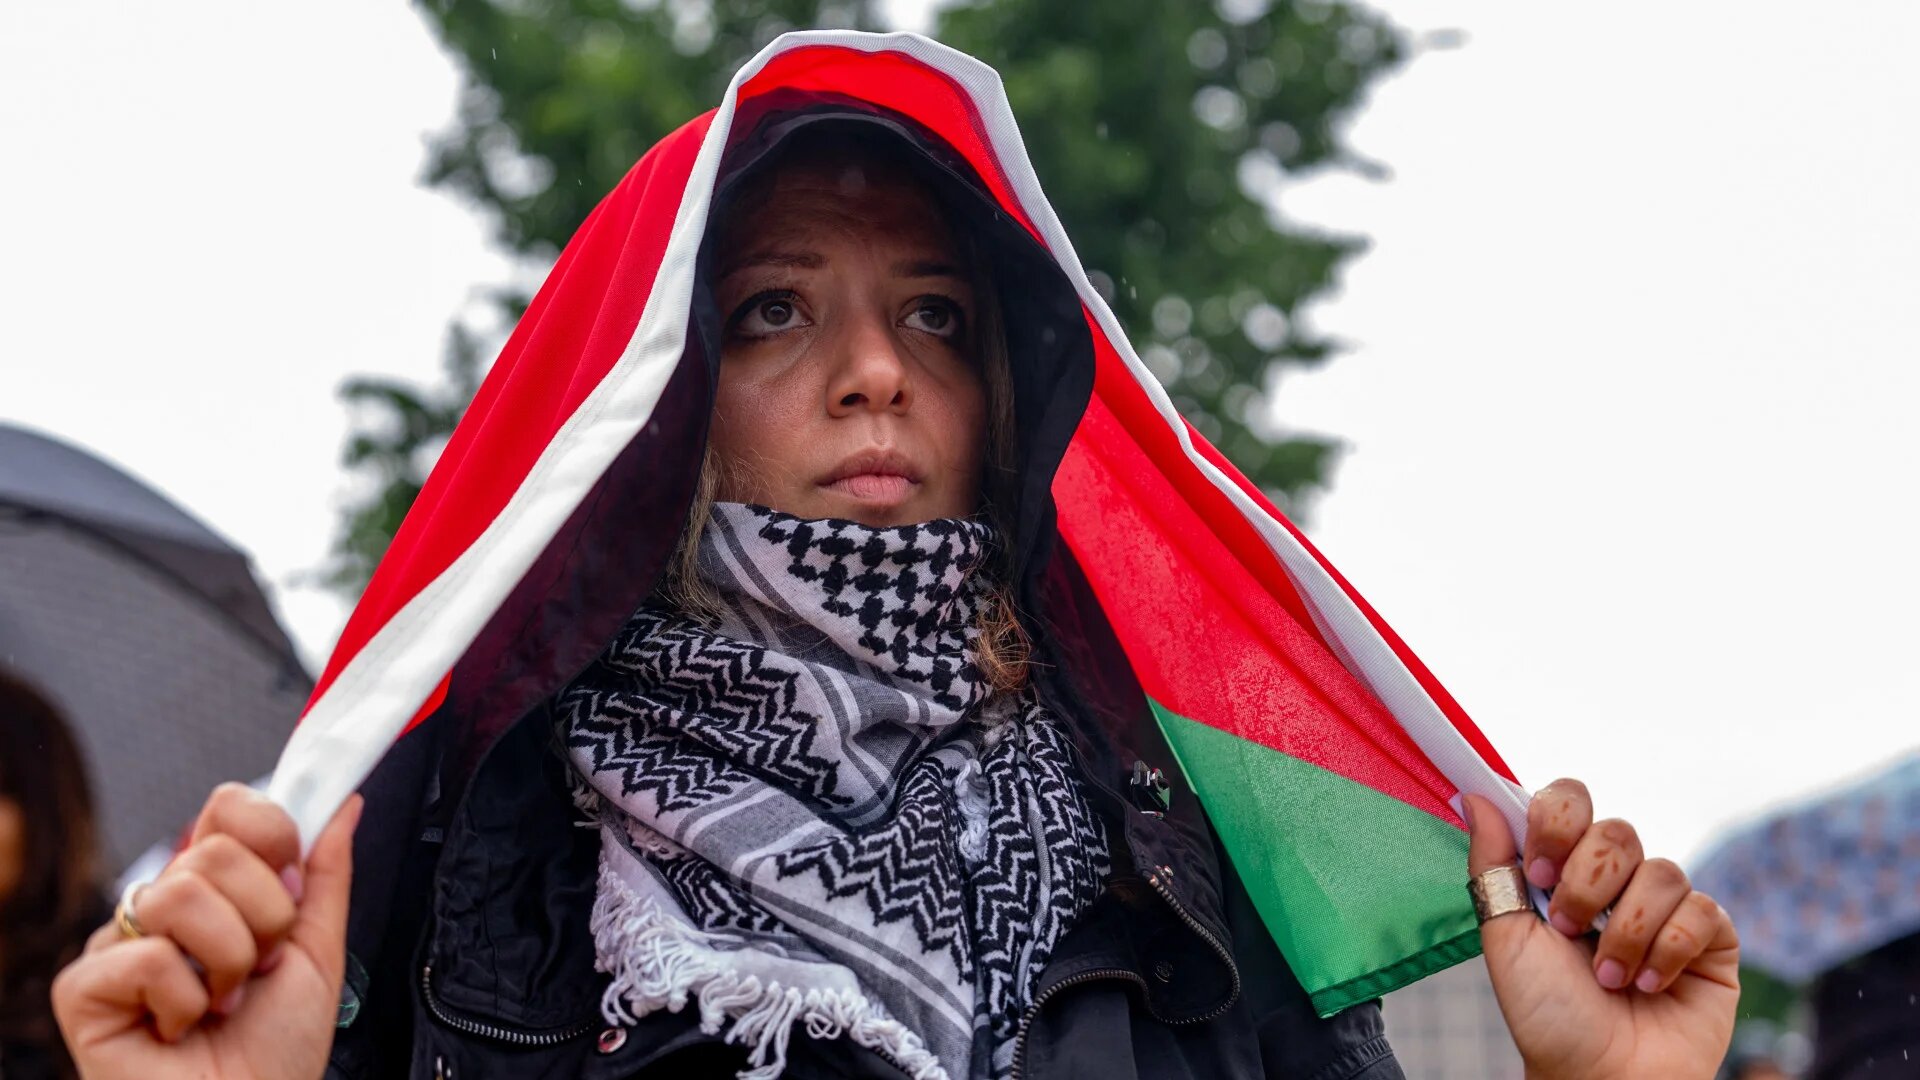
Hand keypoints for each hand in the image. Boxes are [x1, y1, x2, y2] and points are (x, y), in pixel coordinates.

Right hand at [52, 784, 361, 1079]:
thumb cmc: (278, 1048)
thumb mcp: (319, 949)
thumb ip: (326, 874)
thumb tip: (344, 804)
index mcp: (214, 887)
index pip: (229, 807)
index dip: (272, 838)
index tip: (291, 890)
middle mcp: (160, 906)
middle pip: (213, 851)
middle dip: (263, 918)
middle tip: (258, 969)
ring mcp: (116, 945)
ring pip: (179, 895)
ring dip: (228, 961)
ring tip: (223, 1001)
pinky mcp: (83, 989)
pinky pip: (147, 956)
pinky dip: (186, 1001)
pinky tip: (180, 1028)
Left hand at [1465, 781, 1738, 1079]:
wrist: (1599, 1077)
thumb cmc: (1549, 1015)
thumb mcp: (1505, 935)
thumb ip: (1493, 862)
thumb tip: (1475, 794)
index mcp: (1566, 871)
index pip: (1571, 802)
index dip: (1557, 825)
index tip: (1540, 876)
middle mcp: (1618, 882)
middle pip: (1618, 832)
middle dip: (1588, 887)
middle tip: (1570, 934)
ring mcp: (1667, 908)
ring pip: (1662, 872)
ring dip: (1627, 933)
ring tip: (1608, 979)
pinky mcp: (1712, 938)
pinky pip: (1702, 911)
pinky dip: (1669, 952)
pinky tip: (1651, 986)